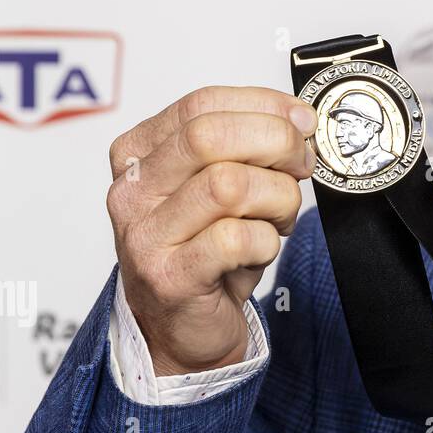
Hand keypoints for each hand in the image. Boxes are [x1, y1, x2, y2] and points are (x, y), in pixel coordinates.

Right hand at [105, 86, 315, 375]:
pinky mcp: (168, 277)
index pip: (201, 104)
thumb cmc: (207, 250)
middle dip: (275, 143)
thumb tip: (298, 118)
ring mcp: (144, 236)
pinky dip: (268, 240)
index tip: (301, 120)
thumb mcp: (222, 183)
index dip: (264, 105)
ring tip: (279, 217)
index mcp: (139, 153)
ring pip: (229, 185)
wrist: (182, 328)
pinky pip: (236, 239)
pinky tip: (262, 249)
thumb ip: (248, 144)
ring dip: (277, 197)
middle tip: (301, 165)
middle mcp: (132, 190)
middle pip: (210, 136)